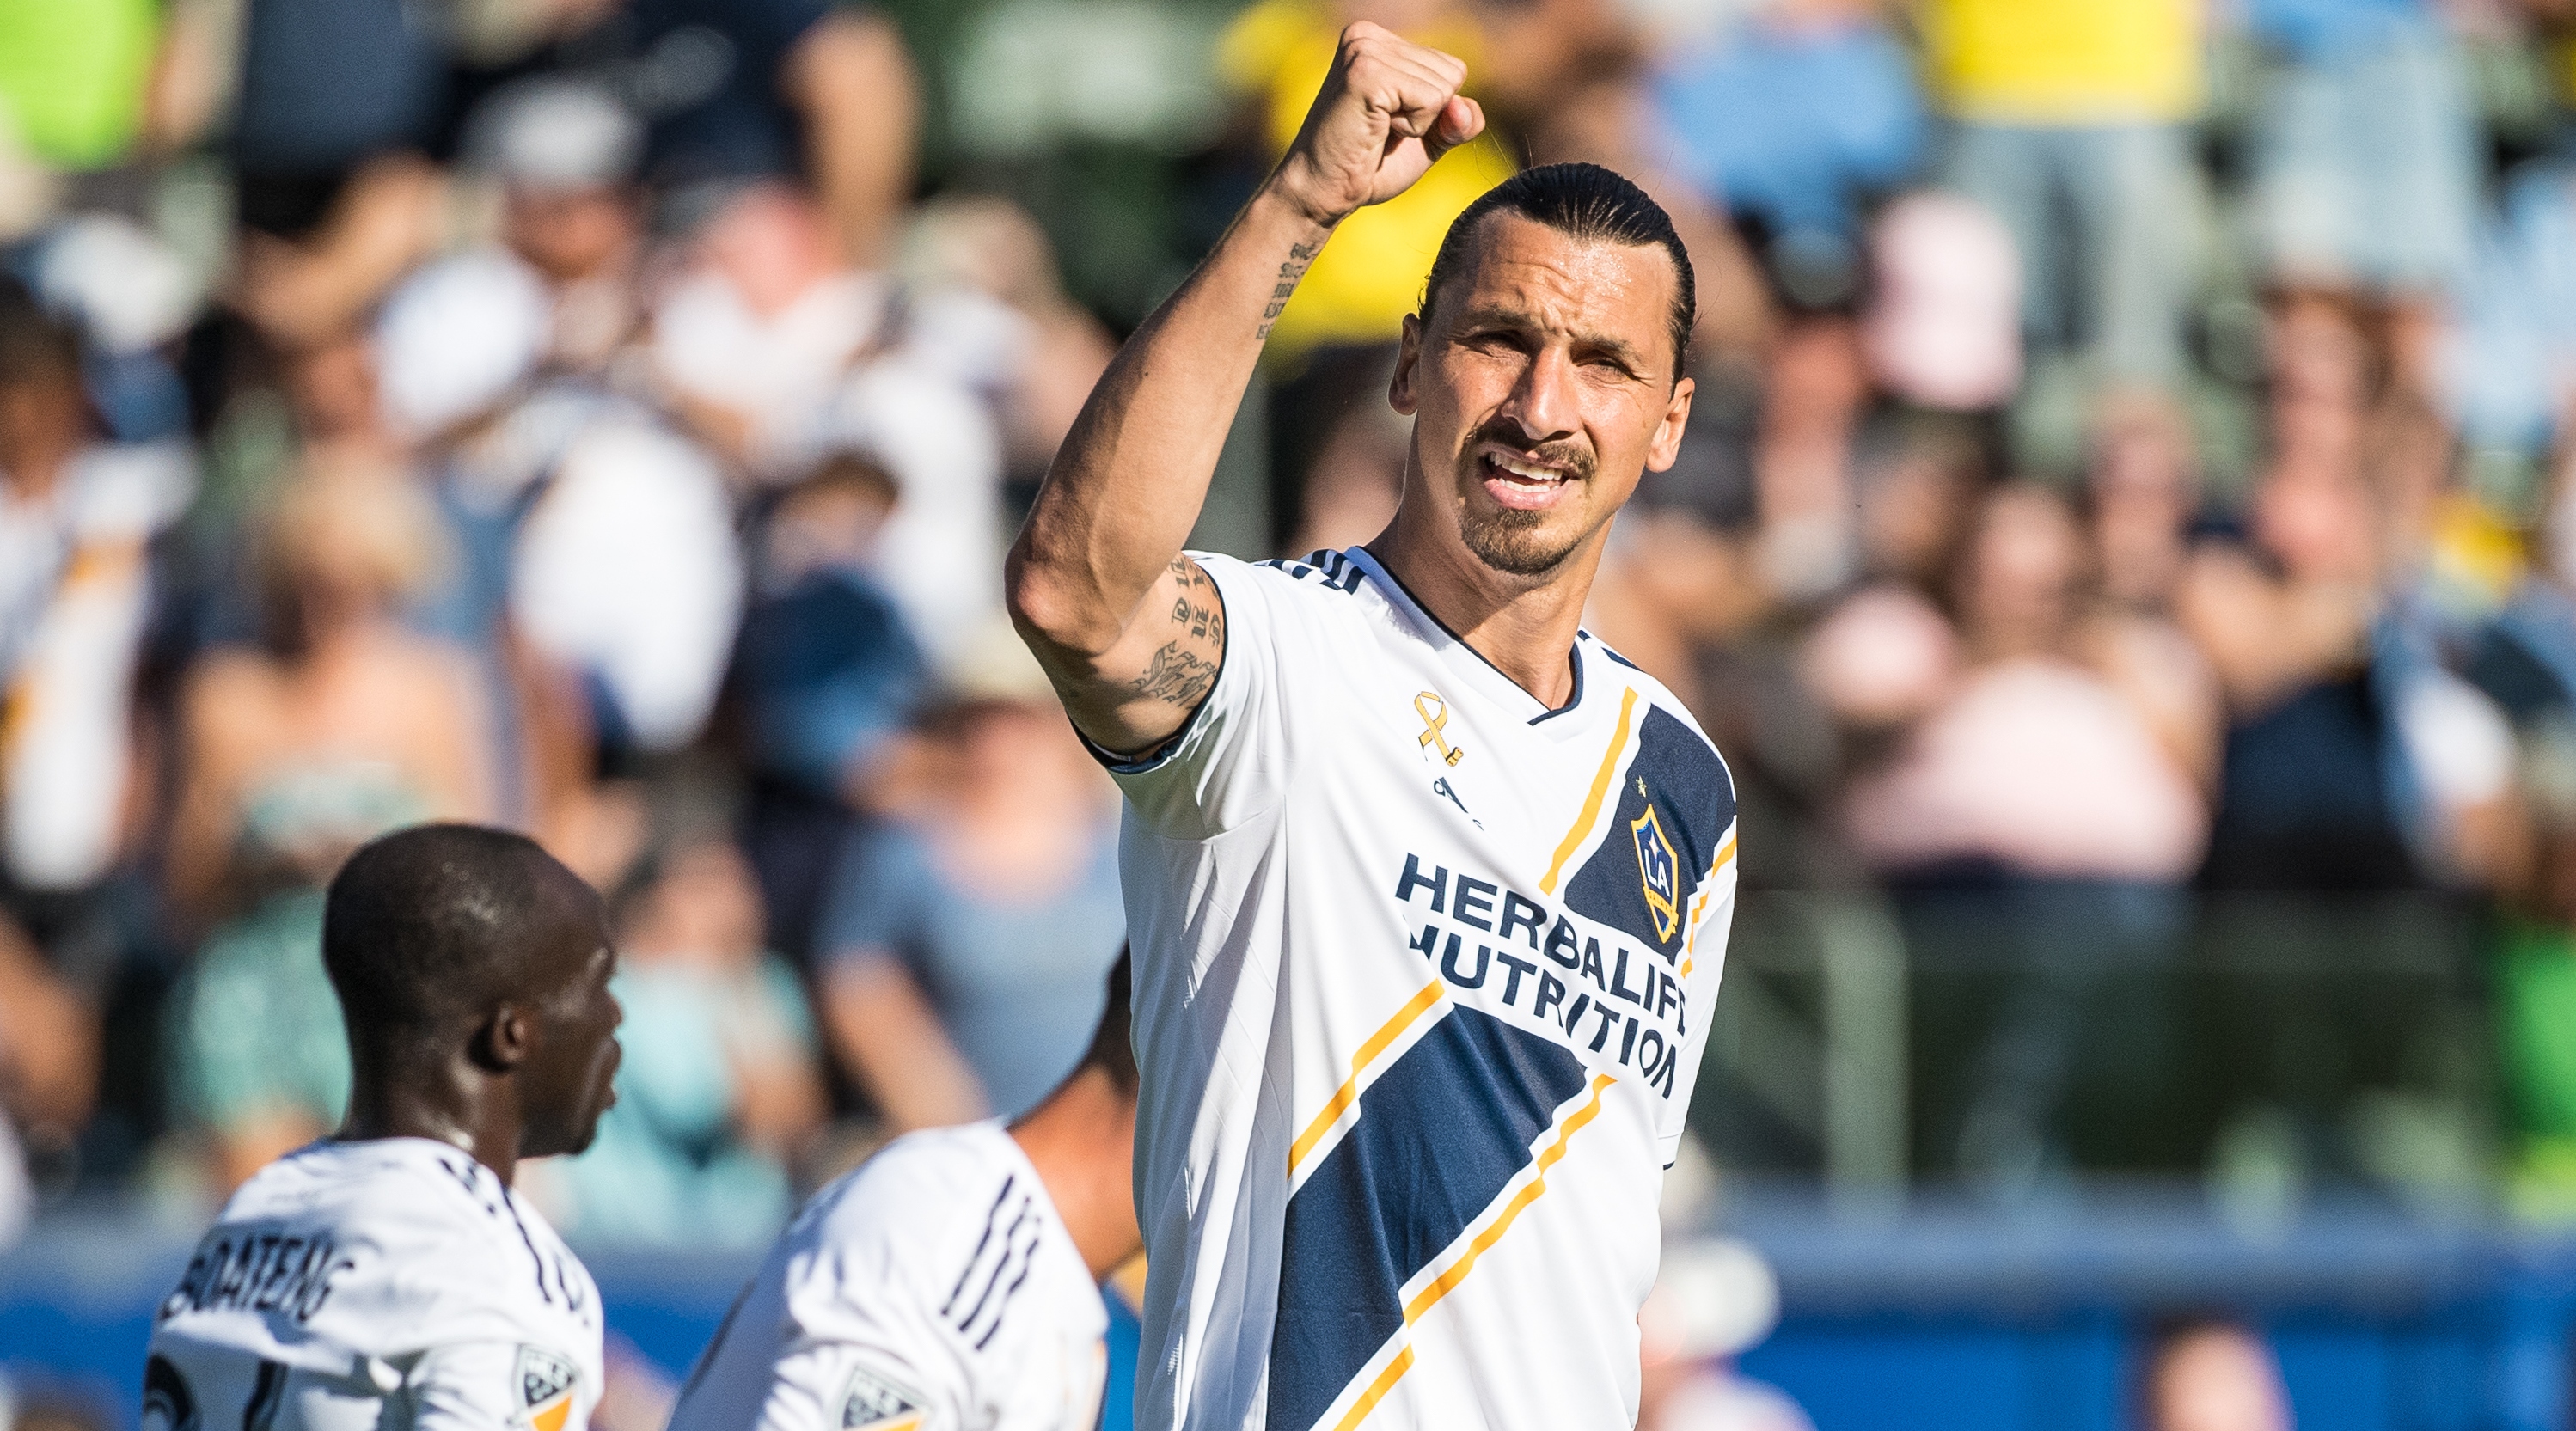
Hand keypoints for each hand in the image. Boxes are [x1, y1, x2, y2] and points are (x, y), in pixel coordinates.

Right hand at [1269, 22, 1485, 228]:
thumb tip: (1464, 106)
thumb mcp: (1428, 138)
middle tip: (1381, 131)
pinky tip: (1375, 132)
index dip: (1434, 110)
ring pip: (1444, 88)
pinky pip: (1431, 100)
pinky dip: (1413, 128)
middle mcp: (1368, 35)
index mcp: (1379, 41)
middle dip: (1428, 116)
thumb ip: (1460, 120)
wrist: (1323, 194)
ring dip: (1417, 123)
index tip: (1390, 124)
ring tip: (1375, 131)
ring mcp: (1365, 49)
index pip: (1452, 67)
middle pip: (1453, 74)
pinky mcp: (1366, 72)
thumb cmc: (1370, 167)